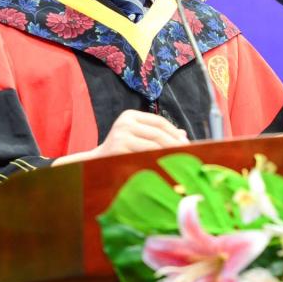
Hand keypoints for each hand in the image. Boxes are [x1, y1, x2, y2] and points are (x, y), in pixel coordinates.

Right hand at [52, 110, 188, 165]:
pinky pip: (144, 155)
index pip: (159, 122)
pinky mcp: (119, 149)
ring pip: (153, 145)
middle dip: (175, 144)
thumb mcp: (138, 137)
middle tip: (187, 153)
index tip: (187, 143)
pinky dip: (157, 160)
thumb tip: (184, 135)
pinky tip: (165, 166)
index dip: (174, 132)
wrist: (95, 164)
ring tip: (179, 160)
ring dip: (169, 153)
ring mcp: (121, 135)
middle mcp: (125, 122)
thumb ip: (157, 134)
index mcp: (130, 115)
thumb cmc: (120, 151)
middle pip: (158, 133)